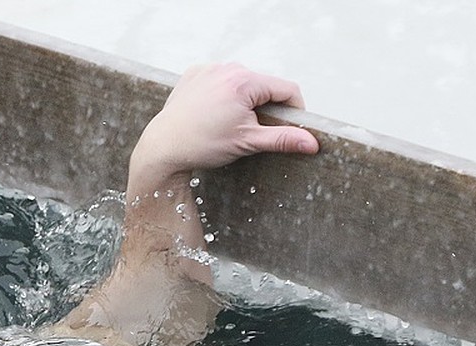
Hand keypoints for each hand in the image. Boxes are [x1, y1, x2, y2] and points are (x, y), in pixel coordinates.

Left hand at [129, 63, 318, 189]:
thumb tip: (312, 143)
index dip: (294, 110)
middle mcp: (226, 68)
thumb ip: (282, 139)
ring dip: (244, 99)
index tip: (289, 128)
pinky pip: (220, 80)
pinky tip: (212, 113)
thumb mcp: (247, 142)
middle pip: (264, 85)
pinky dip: (223, 94)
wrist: (163, 148)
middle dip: (265, 107)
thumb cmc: (203, 146)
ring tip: (228, 123)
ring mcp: (208, 68)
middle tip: (251, 130)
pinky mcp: (194, 73)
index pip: (287, 90)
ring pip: (242, 82)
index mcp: (243, 81)